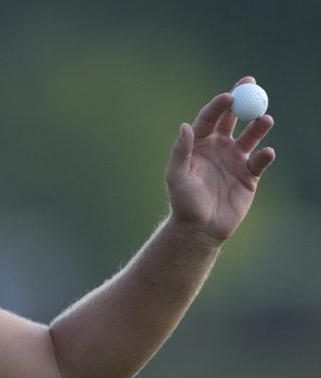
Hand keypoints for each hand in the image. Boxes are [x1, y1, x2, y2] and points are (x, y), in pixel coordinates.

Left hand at [165, 76, 275, 244]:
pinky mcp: (249, 175)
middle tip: (251, 84)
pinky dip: (265, 155)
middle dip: (241, 100)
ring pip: (250, 136)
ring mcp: (235, 159)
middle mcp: (218, 146)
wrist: (200, 227)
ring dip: (258, 127)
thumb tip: (185, 126)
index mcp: (199, 143)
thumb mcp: (176, 176)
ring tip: (265, 120)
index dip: (219, 105)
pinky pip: (260, 161)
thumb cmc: (184, 201)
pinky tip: (266, 153)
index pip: (209, 118)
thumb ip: (181, 151)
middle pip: (232, 118)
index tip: (228, 96)